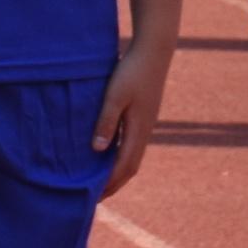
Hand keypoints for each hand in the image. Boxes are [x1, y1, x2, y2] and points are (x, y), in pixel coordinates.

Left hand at [93, 37, 172, 193]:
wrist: (154, 50)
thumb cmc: (132, 71)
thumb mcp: (114, 95)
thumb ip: (106, 122)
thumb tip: (97, 151)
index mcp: (139, 129)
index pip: (124, 166)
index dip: (109, 184)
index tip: (93, 197)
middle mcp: (145, 130)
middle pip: (131, 166)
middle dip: (114, 184)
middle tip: (96, 197)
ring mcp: (146, 123)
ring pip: (133, 156)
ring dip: (119, 171)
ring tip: (101, 181)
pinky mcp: (144, 115)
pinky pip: (133, 144)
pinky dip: (122, 156)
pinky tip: (110, 154)